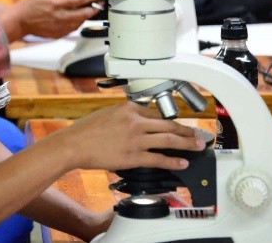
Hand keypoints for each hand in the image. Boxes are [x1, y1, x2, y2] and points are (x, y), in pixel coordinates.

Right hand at [0, 0, 100, 40]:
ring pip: (82, 21)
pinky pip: (75, 28)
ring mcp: (61, 27)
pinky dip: (78, 21)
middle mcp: (60, 16)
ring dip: (88, 14)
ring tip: (89, 7)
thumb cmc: (31, 4)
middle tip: (100, 1)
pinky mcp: (60, 34)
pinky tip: (76, 15)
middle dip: (95, 6)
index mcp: (56, 3)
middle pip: (86, 13)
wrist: (20, 21)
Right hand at [53, 102, 204, 171]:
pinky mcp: (133, 156)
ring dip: (186, 143)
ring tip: (197, 146)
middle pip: (168, 125)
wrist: (73, 144)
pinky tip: (182, 162)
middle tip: (198, 134)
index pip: (156, 113)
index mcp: (128, 108)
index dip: (171, 121)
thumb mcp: (106, 113)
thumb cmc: (85, 131)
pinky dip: (173, 160)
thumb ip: (124, 115)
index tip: (178, 125)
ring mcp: (136, 139)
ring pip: (169, 140)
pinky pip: (159, 159)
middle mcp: (135, 121)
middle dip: (186, 130)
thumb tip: (137, 120)